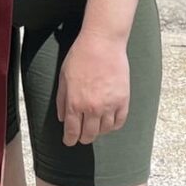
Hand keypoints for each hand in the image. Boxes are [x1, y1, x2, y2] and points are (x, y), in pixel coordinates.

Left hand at [56, 32, 129, 146]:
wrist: (102, 43)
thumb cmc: (80, 57)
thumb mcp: (63, 77)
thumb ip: (61, 100)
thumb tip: (62, 118)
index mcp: (75, 103)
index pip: (72, 131)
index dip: (70, 140)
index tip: (69, 141)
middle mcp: (92, 108)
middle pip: (89, 134)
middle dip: (84, 138)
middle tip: (82, 136)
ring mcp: (109, 105)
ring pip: (105, 130)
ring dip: (99, 132)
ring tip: (96, 127)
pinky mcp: (123, 100)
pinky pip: (119, 121)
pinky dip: (114, 125)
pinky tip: (109, 122)